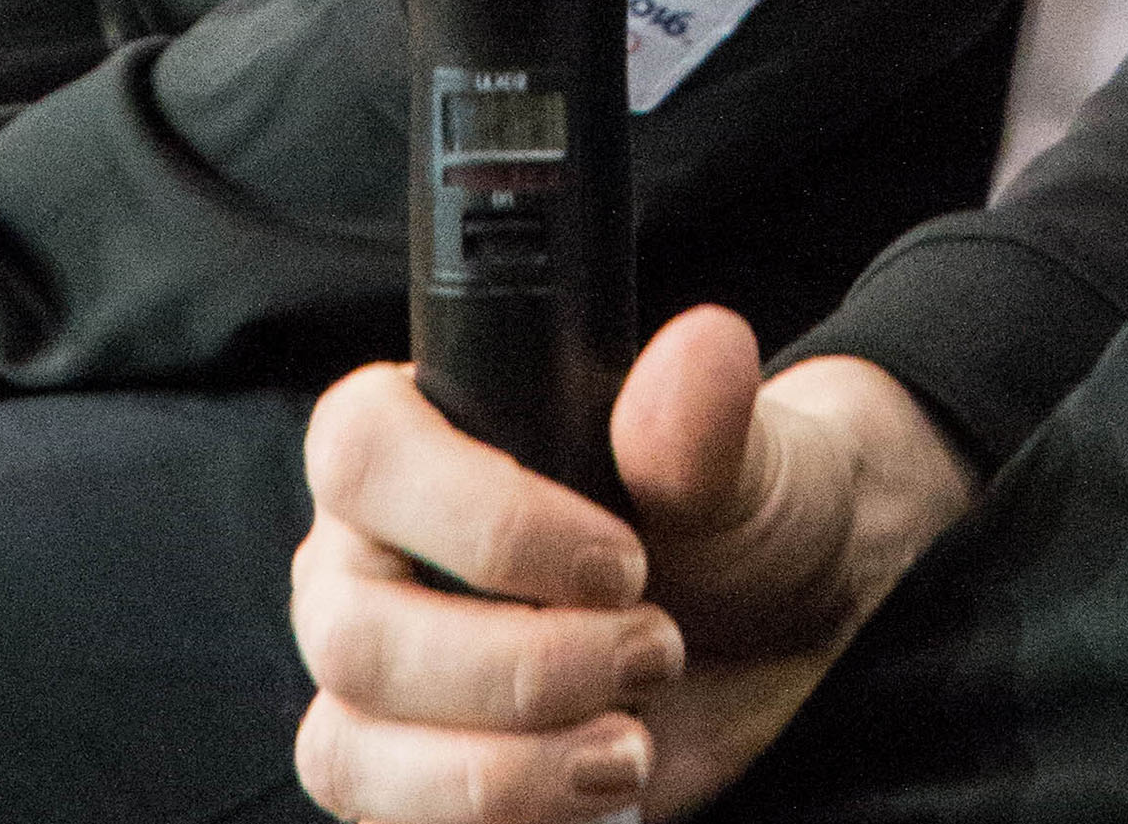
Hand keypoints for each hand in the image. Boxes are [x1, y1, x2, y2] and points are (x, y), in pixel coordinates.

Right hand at [292, 316, 979, 820]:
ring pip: (353, 748)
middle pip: (359, 632)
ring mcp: (377, 674)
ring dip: (505, 770)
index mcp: (416, 433)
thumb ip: (705, 417)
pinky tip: (592, 799)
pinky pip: (387, 823)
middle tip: (655, 651)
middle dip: (522, 670)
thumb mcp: (745, 461)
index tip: (619, 562)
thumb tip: (701, 351)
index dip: (482, 522)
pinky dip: (501, 822)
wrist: (774, 629)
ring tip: (632, 748)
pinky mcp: (407, 775)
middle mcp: (368, 553)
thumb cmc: (733, 513)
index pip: (363, 455)